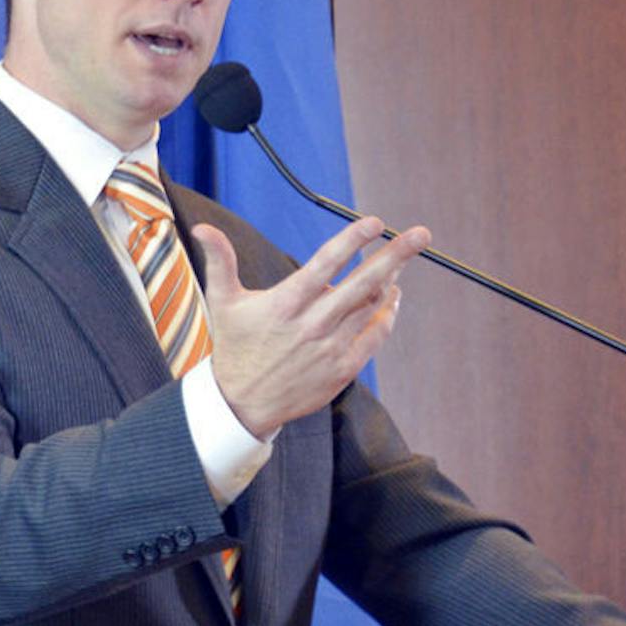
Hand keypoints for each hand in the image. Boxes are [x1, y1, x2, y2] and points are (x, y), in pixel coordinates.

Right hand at [191, 217, 430, 438]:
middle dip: (395, 256)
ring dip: (391, 283)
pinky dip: (387, 316)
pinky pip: (374, 336)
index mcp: (285, 303)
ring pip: (372, 308)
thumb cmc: (235, 346)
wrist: (243, 403)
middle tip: (422, 235)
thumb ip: (220, 261)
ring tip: (401, 263)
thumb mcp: (223, 302)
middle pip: (362, 283)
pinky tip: (393, 300)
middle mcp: (312, 324)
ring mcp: (331, 348)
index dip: (352, 240)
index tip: (375, 223)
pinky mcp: (342, 369)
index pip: (325, 263)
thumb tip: (203, 227)